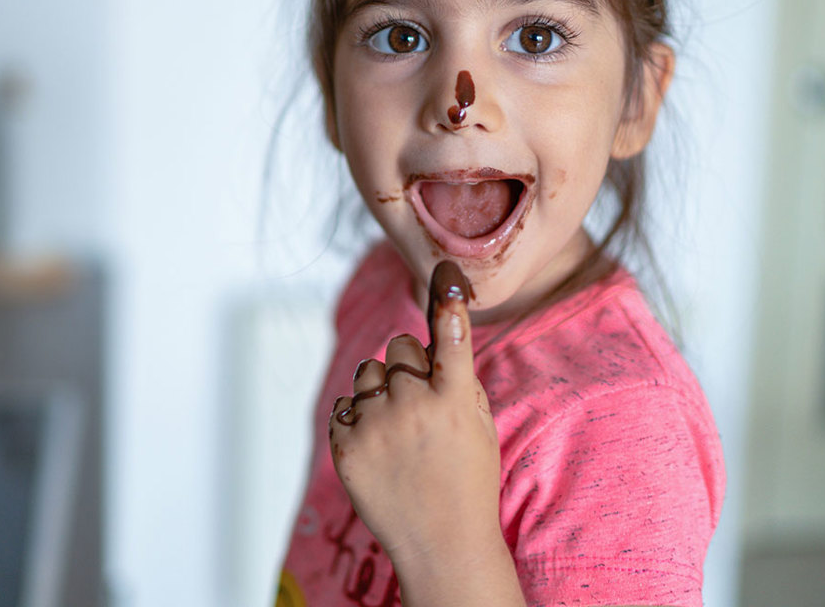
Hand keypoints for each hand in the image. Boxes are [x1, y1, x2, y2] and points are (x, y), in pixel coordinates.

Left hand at [328, 261, 522, 605]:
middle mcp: (412, 406)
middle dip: (406, 364)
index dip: (448, 305)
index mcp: (454, 399)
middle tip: (418, 399)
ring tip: (396, 428)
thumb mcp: (480, 427)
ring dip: (378, 390)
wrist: (441, 543)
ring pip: (365, 373)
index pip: (451, 337)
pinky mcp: (344, 446)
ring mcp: (374, 426)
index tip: (447, 280)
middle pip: (397, 347)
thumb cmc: (467, 481)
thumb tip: (436, 336)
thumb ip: (458, 381)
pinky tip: (377, 447)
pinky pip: (343, 406)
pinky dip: (356, 420)